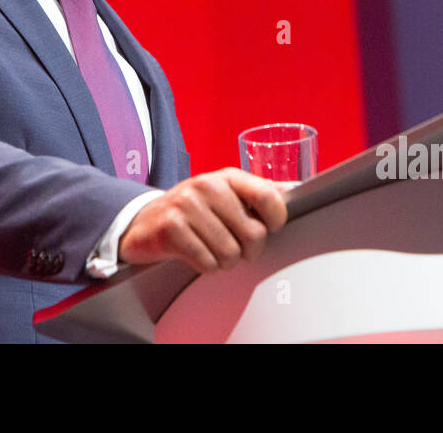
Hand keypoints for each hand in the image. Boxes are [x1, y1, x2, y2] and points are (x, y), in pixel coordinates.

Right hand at [117, 168, 287, 273]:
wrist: (145, 221)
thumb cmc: (195, 211)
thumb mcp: (227, 195)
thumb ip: (260, 192)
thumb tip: (297, 189)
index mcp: (228, 177)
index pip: (269, 197)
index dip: (275, 221)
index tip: (266, 227)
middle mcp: (208, 185)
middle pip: (254, 234)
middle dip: (247, 250)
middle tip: (231, 244)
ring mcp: (187, 205)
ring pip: (231, 253)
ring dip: (223, 260)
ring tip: (209, 247)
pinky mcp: (171, 228)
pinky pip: (207, 262)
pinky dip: (205, 265)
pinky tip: (195, 253)